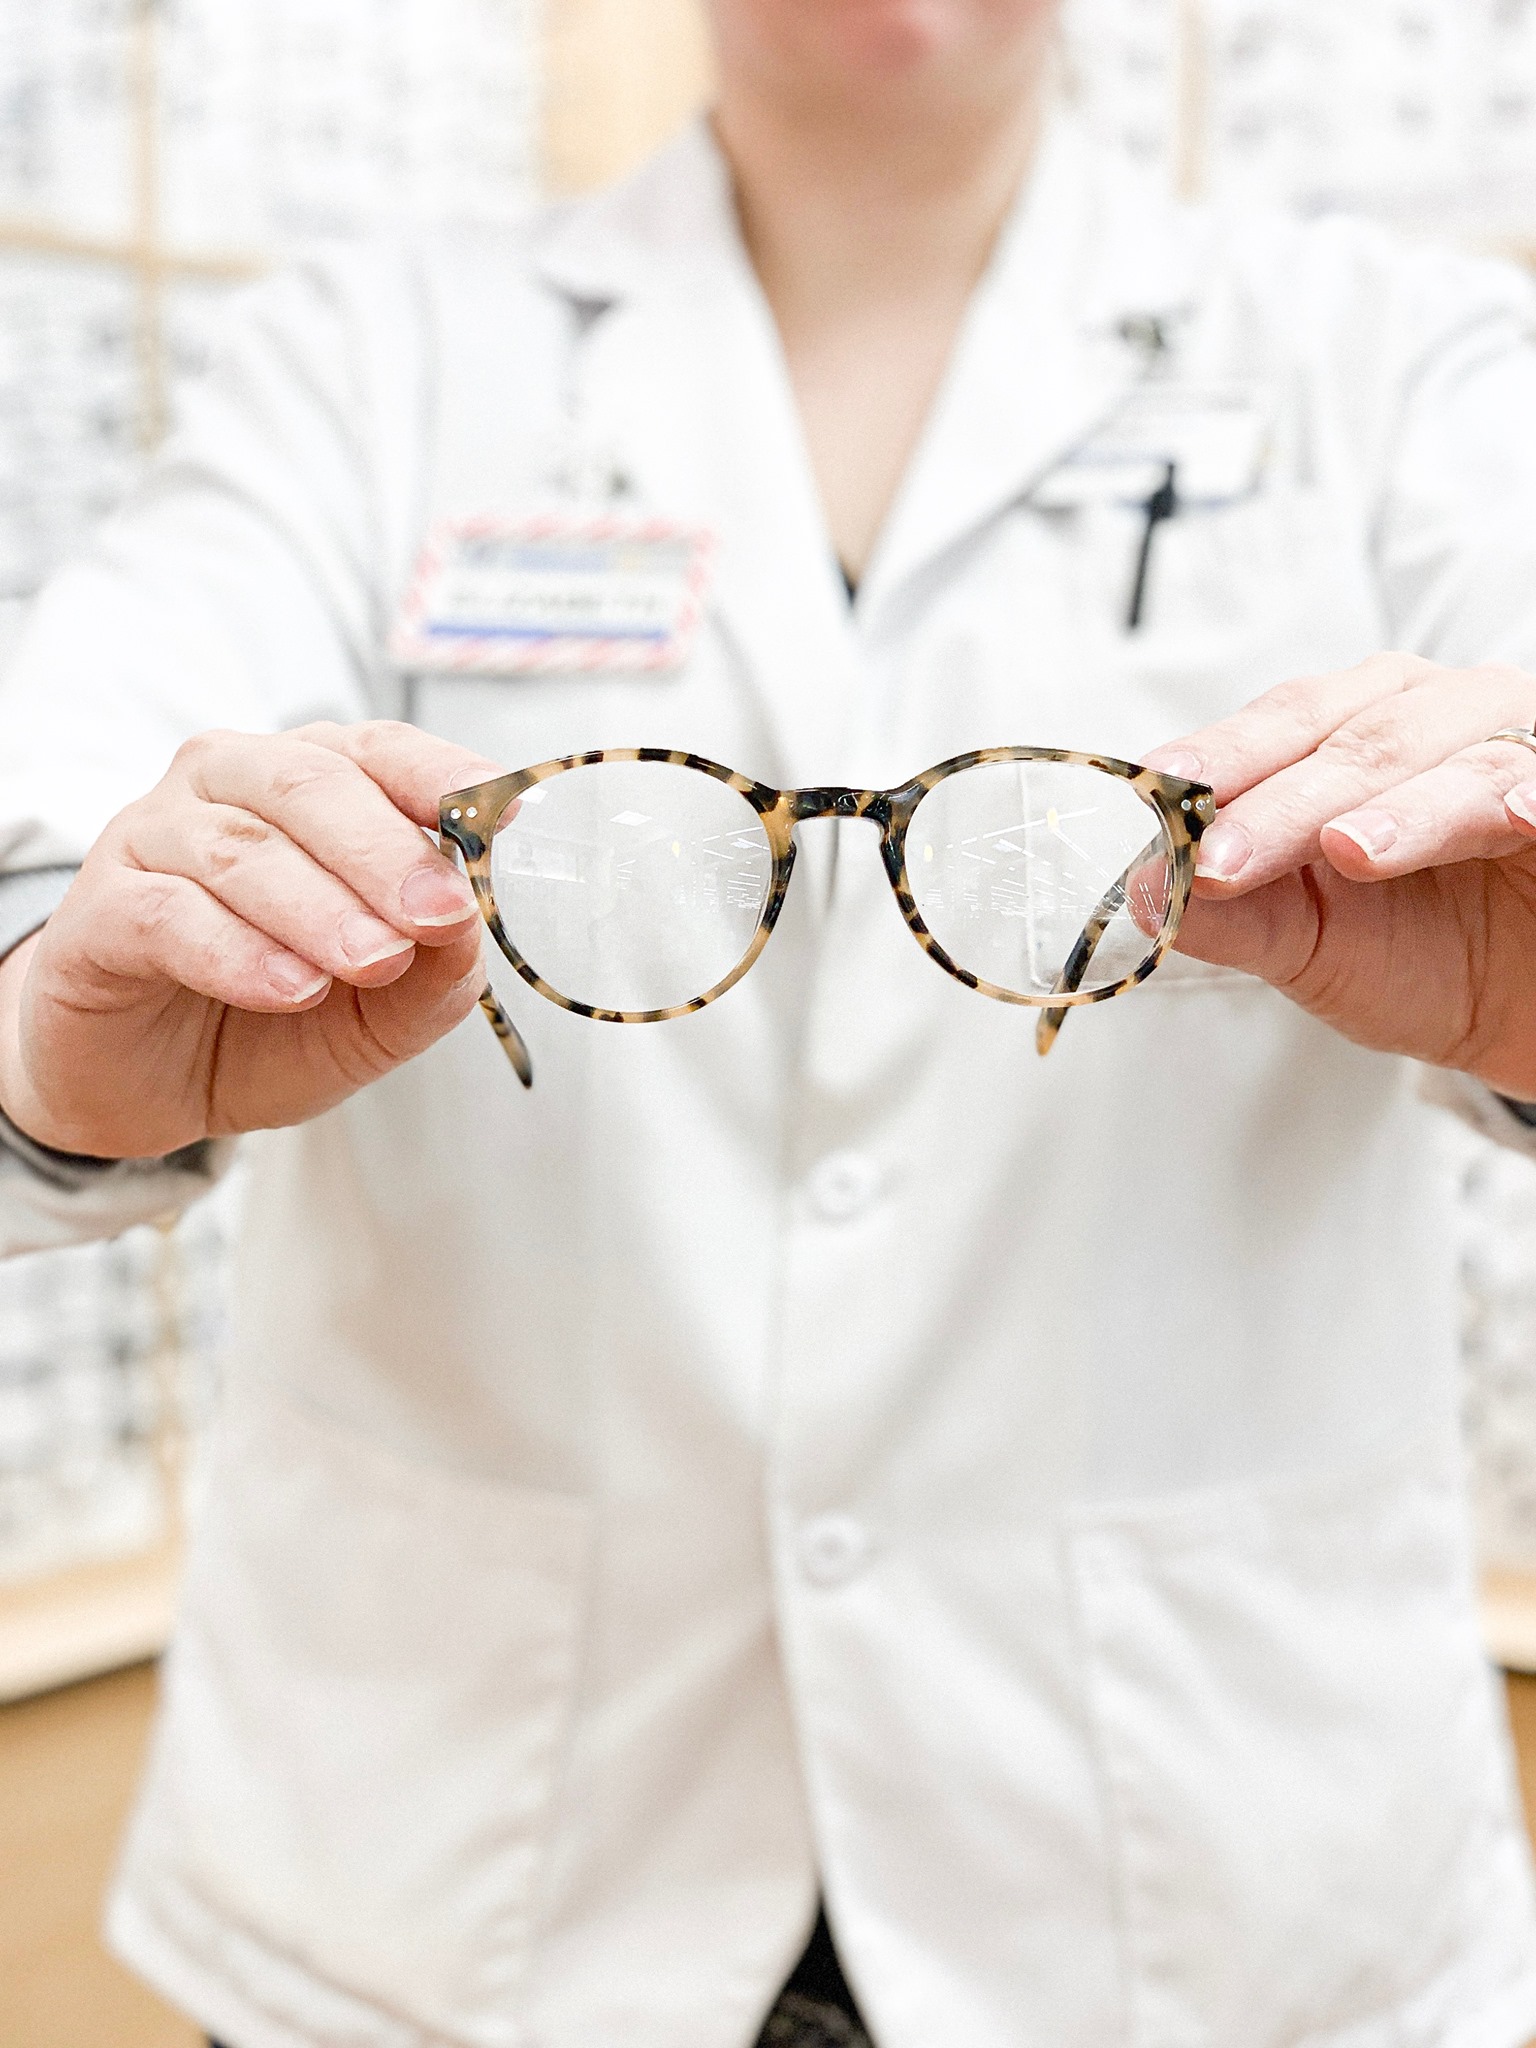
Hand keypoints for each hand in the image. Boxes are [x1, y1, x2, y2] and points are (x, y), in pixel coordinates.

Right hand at [0, 721, 500, 1158]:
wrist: (148, 1087)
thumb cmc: (268, 1024)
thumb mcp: (382, 1013)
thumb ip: (436, 971)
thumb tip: (476, 926)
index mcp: (312, 786)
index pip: (382, 751)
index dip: (442, 778)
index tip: (501, 818)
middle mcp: (231, 786)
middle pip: (310, 783)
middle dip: (384, 851)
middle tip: (436, 914)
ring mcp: (157, 837)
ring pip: (243, 848)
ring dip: (320, 908)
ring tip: (372, 966)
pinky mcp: (102, 908)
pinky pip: (170, 914)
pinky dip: (238, 952)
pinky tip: (288, 989)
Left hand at [1143, 654, 1535, 1097]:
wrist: (1533, 1014)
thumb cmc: (1426, 959)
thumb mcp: (1314, 947)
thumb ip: (1234, 916)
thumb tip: (1143, 890)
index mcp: (1358, 730)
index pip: (1281, 726)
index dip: (1220, 761)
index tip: (1161, 802)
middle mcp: (1440, 715)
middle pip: (1354, 740)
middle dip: (1283, 801)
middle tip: (1223, 859)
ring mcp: (1519, 745)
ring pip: (1455, 759)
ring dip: (1400, 805)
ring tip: (1347, 849)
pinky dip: (1530, 794)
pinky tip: (1512, 817)